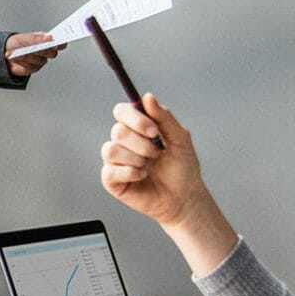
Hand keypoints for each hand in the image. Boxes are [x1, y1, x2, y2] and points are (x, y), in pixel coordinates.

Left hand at [4, 32, 62, 76]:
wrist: (2, 54)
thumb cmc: (13, 43)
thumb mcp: (24, 38)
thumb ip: (37, 39)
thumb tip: (50, 37)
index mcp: (43, 40)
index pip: (58, 42)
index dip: (60, 43)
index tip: (57, 44)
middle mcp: (44, 50)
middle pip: (52, 53)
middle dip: (43, 51)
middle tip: (34, 49)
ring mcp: (39, 59)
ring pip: (42, 60)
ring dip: (31, 57)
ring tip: (20, 53)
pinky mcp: (34, 68)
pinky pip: (34, 67)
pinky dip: (26, 63)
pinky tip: (19, 60)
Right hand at [99, 93, 209, 225]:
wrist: (184, 198)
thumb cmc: (183, 169)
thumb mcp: (180, 138)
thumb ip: (164, 117)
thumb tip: (148, 97)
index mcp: (137, 129)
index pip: (121, 112)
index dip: (134, 118)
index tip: (153, 131)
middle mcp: (124, 142)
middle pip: (117, 131)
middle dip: (141, 144)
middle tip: (157, 153)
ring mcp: (116, 161)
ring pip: (111, 150)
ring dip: (136, 159)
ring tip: (149, 167)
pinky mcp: (112, 180)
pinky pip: (110, 171)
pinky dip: (130, 173)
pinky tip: (142, 176)